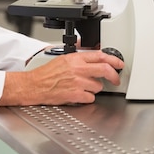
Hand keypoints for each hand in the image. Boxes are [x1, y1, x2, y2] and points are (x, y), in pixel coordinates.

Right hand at [0, 51, 123, 105]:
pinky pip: (90, 98)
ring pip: (98, 86)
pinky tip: (79, 95)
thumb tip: (94, 55)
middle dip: (114, 76)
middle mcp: (77, 69)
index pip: (100, 56)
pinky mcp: (74, 94)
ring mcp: (77, 82)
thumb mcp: (63, 58)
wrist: (34, 85)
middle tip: (116, 79)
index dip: (114, 60)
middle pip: (105, 70)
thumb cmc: (46, 74)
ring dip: (95, 88)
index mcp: (75, 58)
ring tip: (84, 87)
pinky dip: (87, 98)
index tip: (119, 64)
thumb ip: (79, 57)